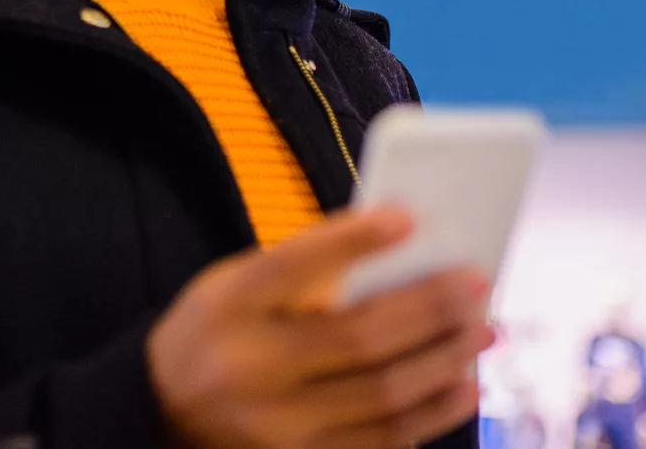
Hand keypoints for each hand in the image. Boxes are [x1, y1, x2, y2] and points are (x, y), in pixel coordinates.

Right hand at [146, 206, 489, 448]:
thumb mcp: (234, 284)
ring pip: (383, 393)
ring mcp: (277, 426)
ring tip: (482, 330)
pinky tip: (463, 385)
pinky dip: (432, 412)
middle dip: (429, 307)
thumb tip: (400, 251)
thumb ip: (302, 271)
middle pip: (359, 336)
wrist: (163, 410)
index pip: (296, 264)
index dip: (354, 241)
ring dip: (444, 360)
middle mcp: (250, 368)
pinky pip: (383, 440)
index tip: (409, 218)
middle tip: (477, 282)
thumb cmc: (218, 330)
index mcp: (229, 305)